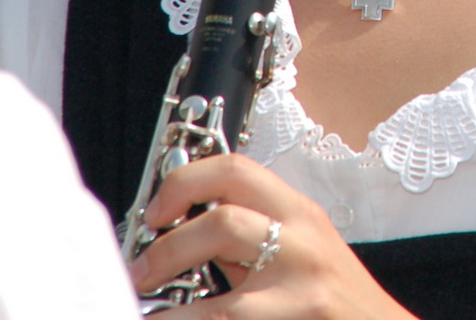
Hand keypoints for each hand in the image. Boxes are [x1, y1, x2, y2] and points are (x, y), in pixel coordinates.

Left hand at [134, 153, 414, 318]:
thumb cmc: (334, 299)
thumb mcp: (296, 251)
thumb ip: (248, 238)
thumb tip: (179, 233)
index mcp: (298, 212)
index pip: (236, 170)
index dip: (184, 182)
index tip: (156, 212)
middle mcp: (301, 240)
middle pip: (222, 220)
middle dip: (166, 245)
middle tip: (141, 269)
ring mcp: (299, 284)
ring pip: (220, 278)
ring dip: (168, 280)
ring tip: (143, 296)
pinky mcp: (295, 317)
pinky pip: (222, 319)